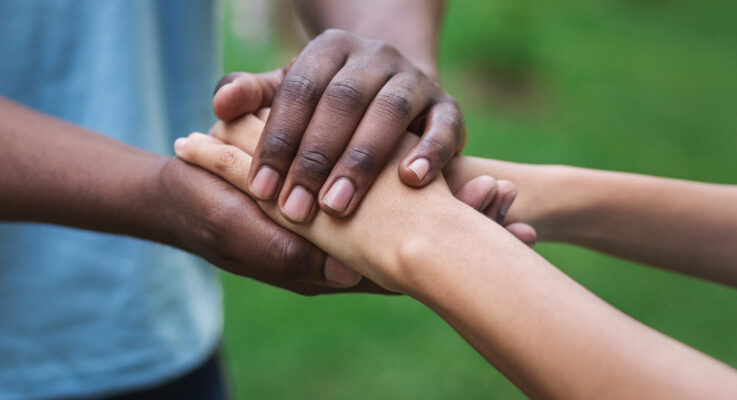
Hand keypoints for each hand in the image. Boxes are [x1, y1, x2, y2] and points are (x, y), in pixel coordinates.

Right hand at [174, 129, 528, 291]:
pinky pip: (391, 203)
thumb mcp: (242, 232)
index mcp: (326, 271)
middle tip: (520, 216)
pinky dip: (426, 189)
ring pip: (412, 228)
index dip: (449, 256)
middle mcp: (345, 255)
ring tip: (504, 190)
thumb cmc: (208, 212)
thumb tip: (348, 274)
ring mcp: (346, 229)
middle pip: (418, 253)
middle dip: (469, 233)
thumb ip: (290, 255)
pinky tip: (462, 172)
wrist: (185, 191)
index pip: (399, 273)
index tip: (499, 229)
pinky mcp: (342, 202)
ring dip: (459, 212)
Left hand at [212, 29, 464, 222]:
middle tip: (295, 209)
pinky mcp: (447, 107)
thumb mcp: (292, 97)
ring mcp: (415, 80)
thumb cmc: (329, 107)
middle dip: (315, 157)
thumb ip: (255, 98)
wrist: (395, 94)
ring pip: (389, 111)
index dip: (278, 139)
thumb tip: (220, 104)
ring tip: (337, 206)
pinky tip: (410, 182)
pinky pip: (445, 125)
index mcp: (330, 50)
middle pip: (342, 100)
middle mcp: (375, 57)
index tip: (260, 189)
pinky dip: (430, 151)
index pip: (298, 90)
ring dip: (362, 160)